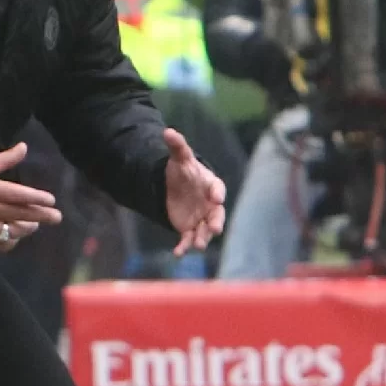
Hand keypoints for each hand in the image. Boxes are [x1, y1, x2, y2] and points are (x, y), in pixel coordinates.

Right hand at [0, 143, 61, 251]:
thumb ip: (4, 159)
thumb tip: (24, 147)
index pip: (17, 195)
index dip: (36, 198)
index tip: (51, 199)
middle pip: (20, 214)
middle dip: (41, 216)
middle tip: (57, 217)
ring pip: (12, 231)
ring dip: (27, 228)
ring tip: (36, 224)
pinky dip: (11, 242)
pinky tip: (16, 236)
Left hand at [163, 129, 225, 255]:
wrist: (176, 186)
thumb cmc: (183, 171)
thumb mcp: (179, 158)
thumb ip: (177, 146)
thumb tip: (167, 131)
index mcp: (211, 185)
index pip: (217, 188)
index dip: (217, 193)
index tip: (217, 198)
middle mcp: (210, 204)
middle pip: (217, 215)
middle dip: (216, 223)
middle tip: (214, 229)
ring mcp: (201, 218)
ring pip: (205, 231)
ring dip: (202, 238)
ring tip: (198, 245)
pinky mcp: (189, 229)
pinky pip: (188, 239)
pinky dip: (184, 246)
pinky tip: (177, 254)